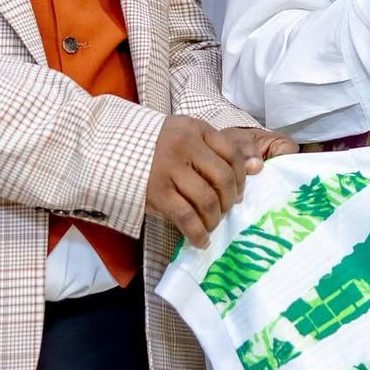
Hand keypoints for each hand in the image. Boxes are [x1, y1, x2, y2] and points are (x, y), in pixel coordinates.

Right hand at [145, 116, 294, 247]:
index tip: (239, 191)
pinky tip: (201, 241)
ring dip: (214, 218)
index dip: (240, 176)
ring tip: (212, 224)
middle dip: (229, 200)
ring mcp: (169, 168)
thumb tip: (258, 168)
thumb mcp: (187, 135)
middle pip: (222, 178)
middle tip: (225, 210)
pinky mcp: (156, 192)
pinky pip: (186, 216)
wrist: (111, 147)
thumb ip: (219, 149)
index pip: (231, 153)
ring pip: (207, 199)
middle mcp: (185, 146)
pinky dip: (197, 233)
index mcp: (196, 129)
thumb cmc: (156, 144)